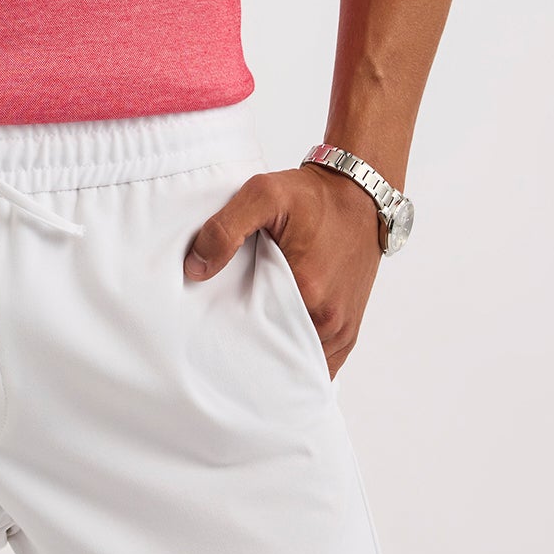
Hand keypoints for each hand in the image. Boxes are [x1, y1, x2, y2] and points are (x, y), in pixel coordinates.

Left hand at [182, 164, 382, 377]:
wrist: (357, 194)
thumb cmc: (311, 196)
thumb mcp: (262, 194)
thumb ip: (225, 229)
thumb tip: (195, 268)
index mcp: (307, 292)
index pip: (257, 339)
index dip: (232, 337)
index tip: (214, 328)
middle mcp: (329, 319)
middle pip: (278, 353)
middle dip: (252, 348)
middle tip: (227, 334)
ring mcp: (342, 328)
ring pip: (300, 359)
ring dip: (276, 352)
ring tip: (250, 333)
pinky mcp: (349, 327)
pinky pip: (321, 359)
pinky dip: (298, 354)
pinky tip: (277, 340)